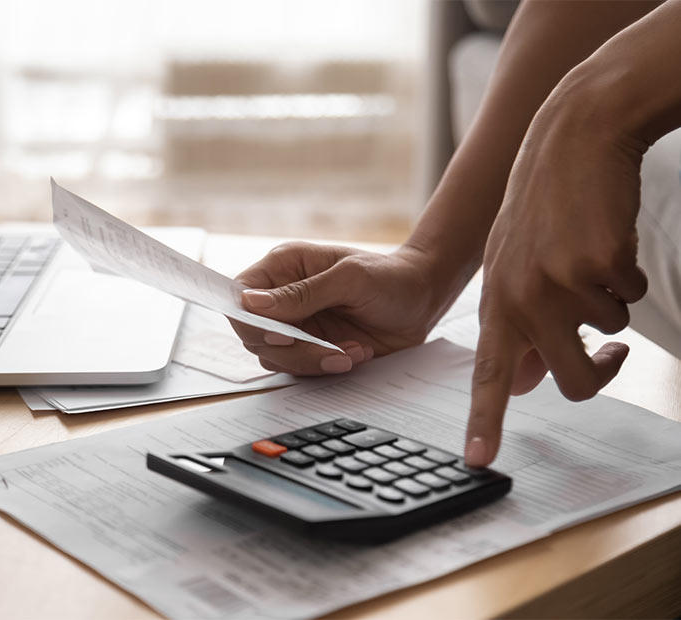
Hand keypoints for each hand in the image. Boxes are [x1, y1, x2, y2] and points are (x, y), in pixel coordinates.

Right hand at [230, 242, 446, 374]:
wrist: (422, 301)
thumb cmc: (389, 277)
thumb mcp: (349, 278)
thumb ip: (302, 293)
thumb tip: (251, 304)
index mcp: (283, 268)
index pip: (241, 296)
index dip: (250, 321)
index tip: (281, 335)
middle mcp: (283, 298)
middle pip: (253, 334)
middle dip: (291, 350)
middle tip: (327, 349)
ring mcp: (296, 325)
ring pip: (275, 358)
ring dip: (313, 361)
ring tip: (352, 350)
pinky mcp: (311, 349)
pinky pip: (301, 369)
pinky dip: (327, 368)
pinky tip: (356, 353)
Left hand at [465, 96, 647, 466]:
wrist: (571, 138)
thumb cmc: (543, 209)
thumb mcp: (514, 267)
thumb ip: (520, 325)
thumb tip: (531, 382)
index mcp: (496, 302)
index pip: (489, 373)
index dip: (485, 420)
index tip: (477, 460)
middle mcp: (521, 298)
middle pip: (572, 382)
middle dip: (600, 373)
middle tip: (614, 352)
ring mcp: (560, 281)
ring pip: (610, 333)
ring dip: (610, 304)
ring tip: (588, 255)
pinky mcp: (600, 263)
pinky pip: (632, 297)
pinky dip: (627, 275)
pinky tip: (605, 237)